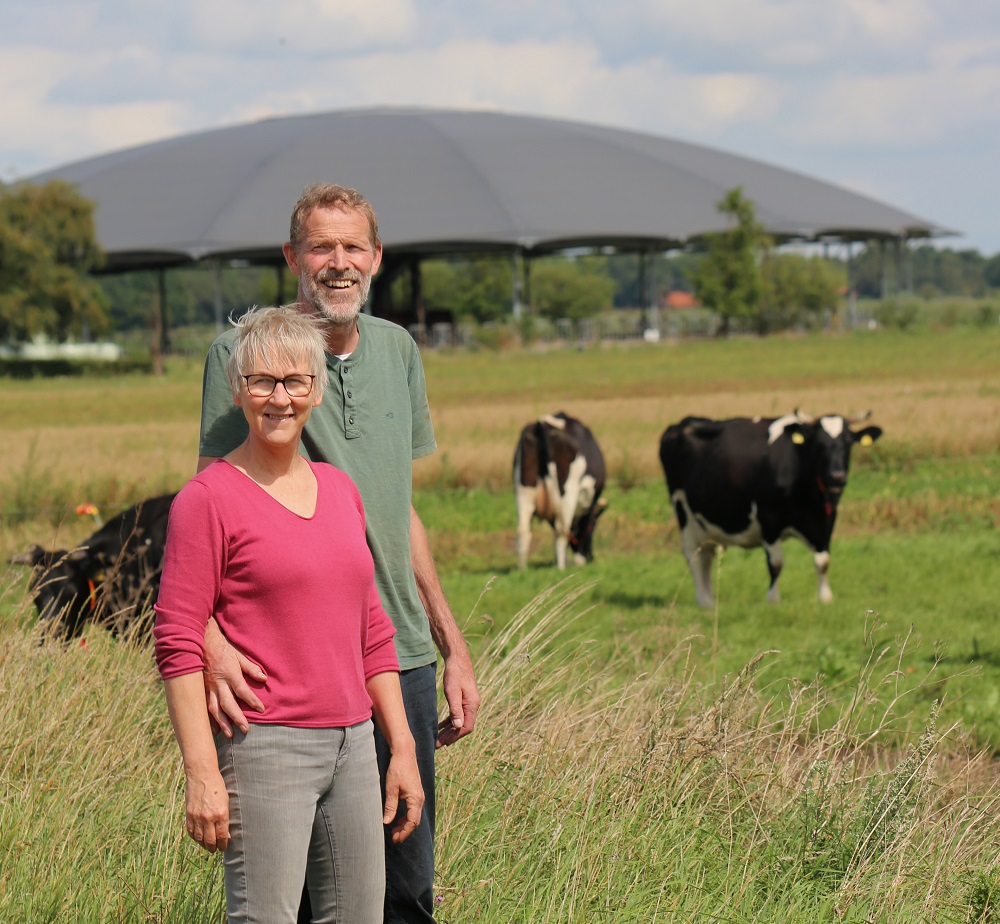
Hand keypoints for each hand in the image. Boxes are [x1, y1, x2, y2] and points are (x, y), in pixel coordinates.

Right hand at [185, 768, 229, 852]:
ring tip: (208, 846)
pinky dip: (195, 837)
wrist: (202, 776)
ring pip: (199, 839)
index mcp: (221, 814)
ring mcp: (197, 817)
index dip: (223, 845)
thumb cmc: (218, 787)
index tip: (224, 847)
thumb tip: (226, 835)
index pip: (222, 836)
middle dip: (213, 848)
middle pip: (210, 841)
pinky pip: (191, 832)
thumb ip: (226, 818)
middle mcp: (209, 818)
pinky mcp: (189, 815)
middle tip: (216, 849)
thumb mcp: (226, 801)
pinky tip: (199, 838)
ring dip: (204, 845)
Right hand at [203, 617, 265, 736]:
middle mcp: (218, 683)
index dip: (252, 701)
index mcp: (229, 674)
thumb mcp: (239, 655)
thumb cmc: (223, 649)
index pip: (243, 691)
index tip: (261, 710)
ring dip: (222, 723)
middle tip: (246, 730)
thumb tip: (264, 679)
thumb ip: (251, 668)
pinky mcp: (201, 690)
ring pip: (214, 709)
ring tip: (229, 735)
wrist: (201, 643)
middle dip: (237, 718)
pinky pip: (204, 707)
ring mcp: (208, 688)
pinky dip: (209, 720)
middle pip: (228, 704)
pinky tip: (214, 730)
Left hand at [382, 748, 424, 843]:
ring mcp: (419, 795)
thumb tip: (387, 822)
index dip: (404, 832)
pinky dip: (407, 816)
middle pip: (415, 821)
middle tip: (394, 837)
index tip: (395, 839)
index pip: (412, 822)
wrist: (405, 753)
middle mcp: (420, 798)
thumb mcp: (391, 788)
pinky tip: (398, 818)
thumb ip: (390, 806)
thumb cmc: (398, 769)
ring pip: (414, 815)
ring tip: (394, 830)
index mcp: (415, 799)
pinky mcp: (416, 792)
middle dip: (405, 830)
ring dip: (405, 824)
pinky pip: (414, 809)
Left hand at [436, 646, 480, 747]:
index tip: (444, 743)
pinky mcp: (464, 699)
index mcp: (472, 704)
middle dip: (451, 736)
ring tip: (438, 739)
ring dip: (450, 730)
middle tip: (438, 744)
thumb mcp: (453, 692)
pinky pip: (458, 714)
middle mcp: (473, 705)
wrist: (458, 659)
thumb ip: (456, 709)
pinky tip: (441, 726)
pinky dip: (450, 722)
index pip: (467, 727)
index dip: (456, 736)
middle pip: (463, 726)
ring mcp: (469, 702)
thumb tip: (458, 726)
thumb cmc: (455, 674)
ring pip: (460, 721)